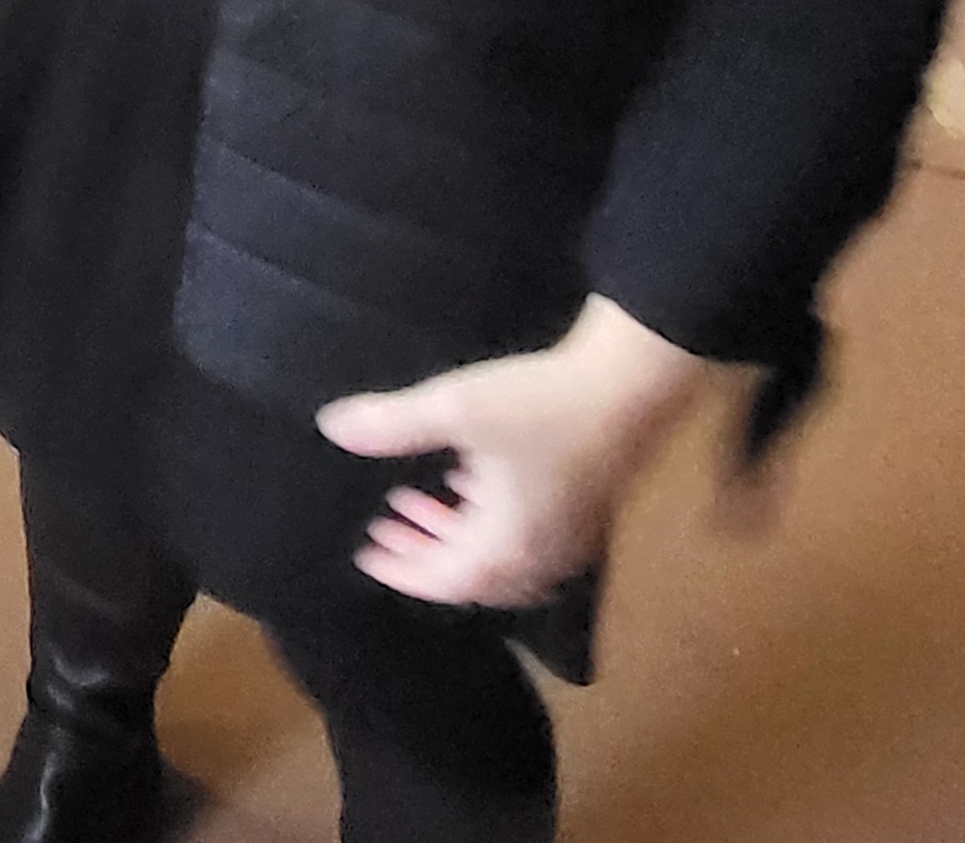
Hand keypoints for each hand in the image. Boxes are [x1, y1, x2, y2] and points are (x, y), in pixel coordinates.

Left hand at [315, 298, 713, 608]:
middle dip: (424, 555)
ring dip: (456, 536)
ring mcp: (571, 533)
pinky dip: (489, 521)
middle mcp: (543, 554)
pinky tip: (472, 480)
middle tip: (383, 532)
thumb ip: (392, 423)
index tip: (367, 555)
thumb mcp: (456, 408)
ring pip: (502, 556)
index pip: (445, 582)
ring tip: (417, 503)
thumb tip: (330, 428)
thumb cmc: (541, 402)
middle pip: (474, 575)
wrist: (633, 381)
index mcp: (508, 546)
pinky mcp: (586, 505)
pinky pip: (528, 535)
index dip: (402, 572)